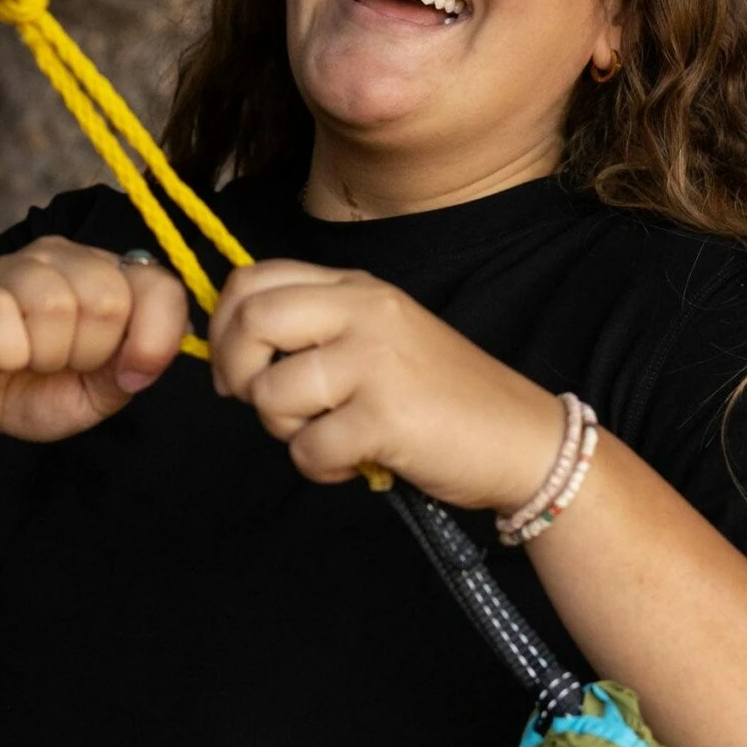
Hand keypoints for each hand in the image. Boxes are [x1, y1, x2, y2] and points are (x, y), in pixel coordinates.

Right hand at [0, 239, 188, 444]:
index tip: (129, 375)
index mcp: (110, 278)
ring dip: (44, 357)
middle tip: (60, 364)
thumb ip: (131, 371)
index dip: (156, 339)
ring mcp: (16, 266)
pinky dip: (4, 354)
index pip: (162, 287)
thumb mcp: (96, 395)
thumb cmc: (30, 388)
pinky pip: (2, 318)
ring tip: (26, 360)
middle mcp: (68, 258)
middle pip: (109, 300)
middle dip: (90, 354)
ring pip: (57, 306)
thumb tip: (148, 357)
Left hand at [207, 259, 561, 509]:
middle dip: (238, 373)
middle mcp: (365, 311)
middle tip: (265, 406)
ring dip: (282, 429)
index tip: (237, 369)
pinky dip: (319, 467)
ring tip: (325, 437)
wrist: (522, 438)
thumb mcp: (381, 337)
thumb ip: (319, 329)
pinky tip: (352, 463)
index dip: (223, 326)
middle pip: (251, 322)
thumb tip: (235, 357)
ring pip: (271, 392)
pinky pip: (308, 447)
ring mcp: (376, 362)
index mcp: (358, 287)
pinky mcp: (386, 417)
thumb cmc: (444, 397)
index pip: (254, 279)